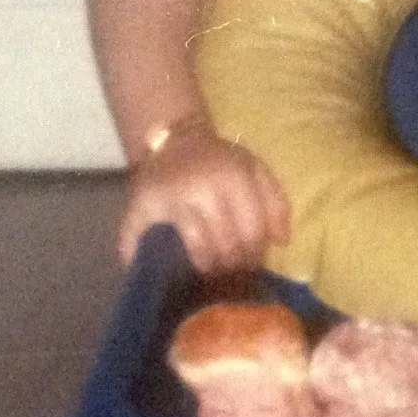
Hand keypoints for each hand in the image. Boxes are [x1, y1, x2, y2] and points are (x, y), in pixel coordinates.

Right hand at [117, 123, 291, 272]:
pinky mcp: (143, 202)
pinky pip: (136, 235)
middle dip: (233, 266)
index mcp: (234, 177)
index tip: (253, 268)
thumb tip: (282, 242)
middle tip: (233, 278)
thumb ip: (275, 202)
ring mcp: (171, 197)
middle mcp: (203, 188)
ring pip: (196, 247)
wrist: (178, 138)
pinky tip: (141, 267)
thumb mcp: (255, 170)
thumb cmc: (221, 161)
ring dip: (206, 268)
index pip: (252, 230)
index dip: (256, 254)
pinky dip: (134, 255)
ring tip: (210, 275)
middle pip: (226, 243)